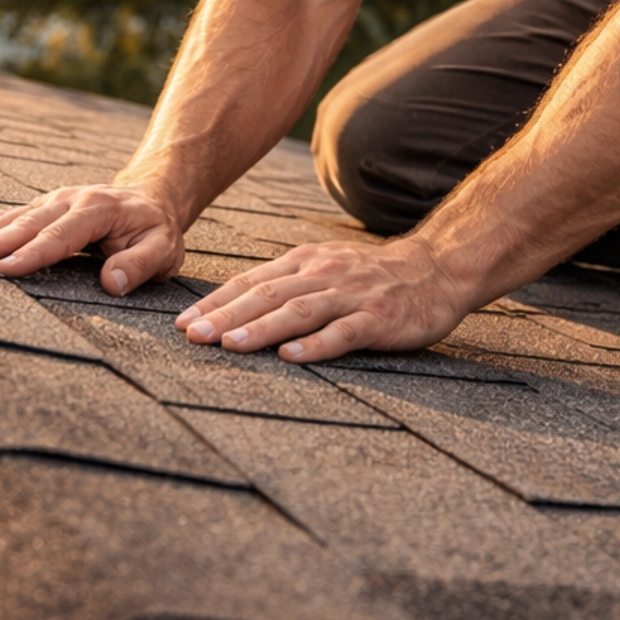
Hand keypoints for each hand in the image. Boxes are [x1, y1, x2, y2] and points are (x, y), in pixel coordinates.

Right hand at [0, 183, 182, 295]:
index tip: (6, 268)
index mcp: (98, 210)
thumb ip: (139, 265)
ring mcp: (52, 201)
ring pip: (12, 217)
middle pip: (28, 224)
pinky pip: (6, 214)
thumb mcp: (164, 250)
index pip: (61, 236)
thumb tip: (110, 283)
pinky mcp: (41, 207)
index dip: (33, 253)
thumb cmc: (156, 230)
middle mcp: (69, 200)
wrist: (150, 197)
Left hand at [175, 234, 468, 361]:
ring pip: (300, 311)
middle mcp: (324, 275)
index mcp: (307, 263)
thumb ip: (287, 286)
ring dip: (262, 328)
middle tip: (192, 336)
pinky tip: (292, 356)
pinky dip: (317, 344)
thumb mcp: (326, 269)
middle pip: (267, 295)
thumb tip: (234, 309)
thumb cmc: (372, 277)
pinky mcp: (380, 318)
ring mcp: (352, 296)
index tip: (183, 322)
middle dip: (226, 315)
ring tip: (230, 344)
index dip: (216, 301)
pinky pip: (344, 332)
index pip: (252, 282)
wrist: (436, 269)